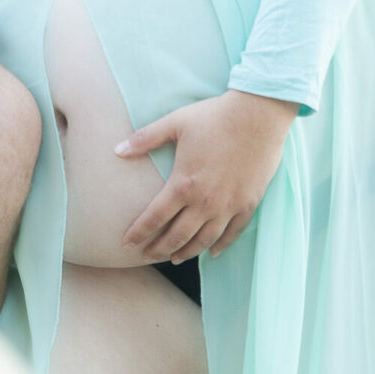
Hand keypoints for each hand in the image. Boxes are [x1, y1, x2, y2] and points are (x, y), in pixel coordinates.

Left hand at [116, 90, 300, 264]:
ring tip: (175, 258)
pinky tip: (211, 252)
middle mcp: (205, 202)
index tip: (126, 243)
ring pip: (204, 240)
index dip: (138, 233)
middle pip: (177, 236)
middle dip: (158, 249)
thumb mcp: (175, 123)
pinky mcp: (248, 204)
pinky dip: (220, 245)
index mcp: (183, 184)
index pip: (154, 218)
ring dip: (187, 252)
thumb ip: (145, 139)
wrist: (257, 115)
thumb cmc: (214, 117)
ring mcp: (228, 206)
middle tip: (146, 256)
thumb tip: (117, 150)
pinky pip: (232, 233)